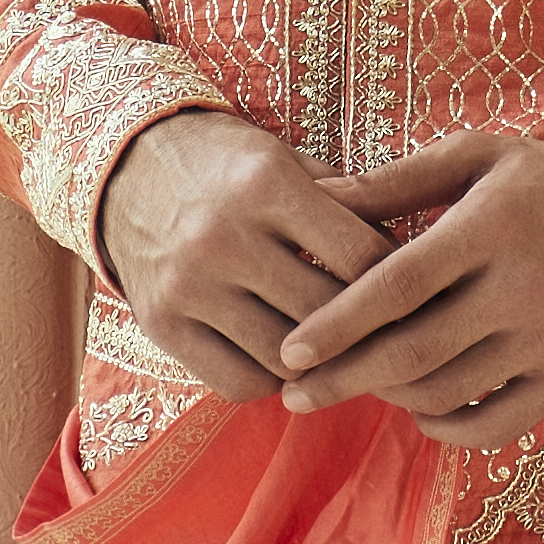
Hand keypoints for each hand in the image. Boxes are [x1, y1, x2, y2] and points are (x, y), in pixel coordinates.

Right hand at [96, 108, 388, 400]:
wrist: (125, 166)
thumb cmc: (228, 165)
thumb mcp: (287, 160)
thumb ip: (349, 206)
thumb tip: (418, 267)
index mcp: (265, 184)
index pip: (360, 256)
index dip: (400, 281)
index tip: (415, 293)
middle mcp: (221, 236)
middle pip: (325, 313)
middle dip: (365, 331)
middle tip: (389, 337)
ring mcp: (186, 285)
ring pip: (284, 359)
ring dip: (318, 364)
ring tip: (338, 350)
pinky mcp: (160, 323)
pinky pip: (237, 383)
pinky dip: (270, 380)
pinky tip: (281, 357)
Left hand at [275, 132, 543, 449]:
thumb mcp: (477, 159)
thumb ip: (394, 182)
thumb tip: (314, 197)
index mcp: (492, 228)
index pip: (399, 285)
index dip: (338, 322)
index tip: (289, 349)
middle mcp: (523, 289)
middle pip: (414, 351)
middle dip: (343, 378)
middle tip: (295, 393)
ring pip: (447, 391)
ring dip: (389, 397)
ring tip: (356, 385)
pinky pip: (495, 425)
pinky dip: (445, 427)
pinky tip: (418, 409)